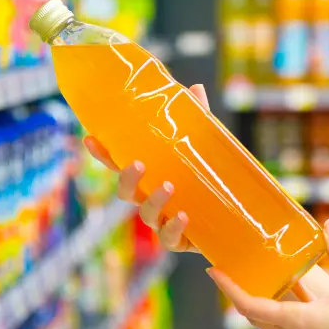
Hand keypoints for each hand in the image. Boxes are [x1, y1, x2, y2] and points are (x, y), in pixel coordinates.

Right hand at [83, 84, 209, 252]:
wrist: (238, 216)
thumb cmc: (211, 178)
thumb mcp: (205, 146)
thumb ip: (198, 120)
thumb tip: (195, 89)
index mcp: (152, 176)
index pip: (121, 164)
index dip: (103, 154)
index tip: (91, 138)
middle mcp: (152, 199)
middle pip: (126, 193)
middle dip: (126, 179)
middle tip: (138, 164)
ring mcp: (164, 221)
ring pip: (146, 216)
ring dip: (153, 201)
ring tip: (168, 187)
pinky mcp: (182, 240)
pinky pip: (170, 239)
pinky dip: (173, 229)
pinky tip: (182, 216)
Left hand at [210, 219, 328, 328]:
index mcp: (295, 321)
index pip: (248, 305)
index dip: (228, 287)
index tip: (213, 270)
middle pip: (252, 315)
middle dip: (235, 294)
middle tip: (225, 271)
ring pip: (266, 322)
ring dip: (253, 301)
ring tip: (249, 277)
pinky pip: (281, 324)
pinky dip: (272, 307)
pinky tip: (283, 290)